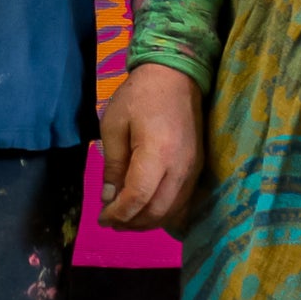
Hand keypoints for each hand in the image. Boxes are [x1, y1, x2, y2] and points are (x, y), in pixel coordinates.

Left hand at [98, 63, 203, 231]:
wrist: (176, 77)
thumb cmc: (139, 96)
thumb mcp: (113, 125)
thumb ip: (112, 165)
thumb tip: (109, 199)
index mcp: (157, 153)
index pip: (138, 197)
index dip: (119, 213)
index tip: (102, 219)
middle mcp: (180, 167)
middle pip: (158, 211)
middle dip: (132, 222)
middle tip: (112, 222)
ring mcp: (193, 170)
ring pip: (173, 211)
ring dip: (148, 221)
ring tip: (126, 218)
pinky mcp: (198, 168)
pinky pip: (183, 202)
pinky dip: (164, 213)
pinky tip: (146, 209)